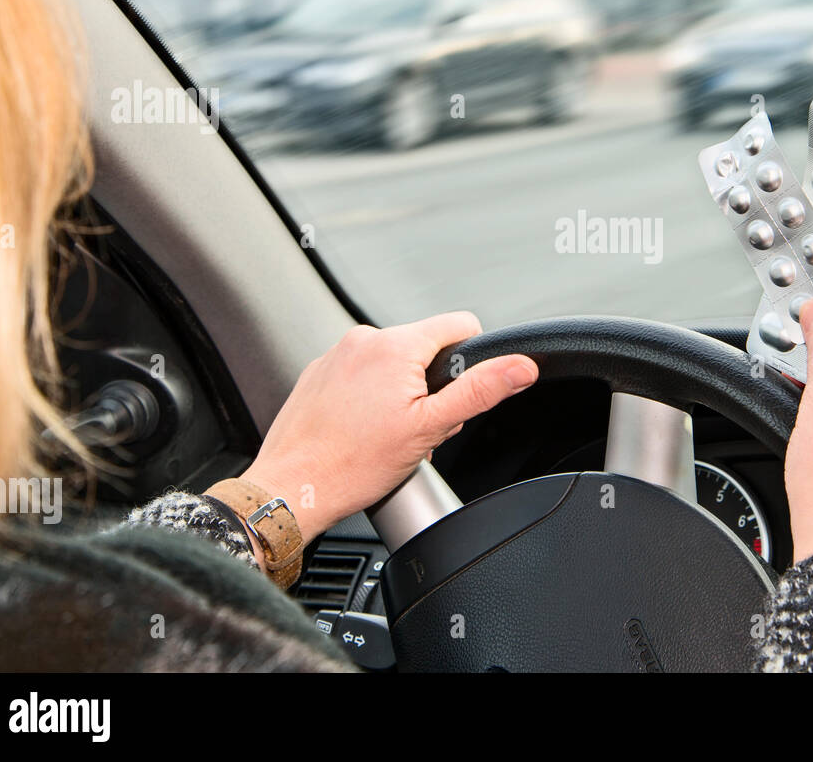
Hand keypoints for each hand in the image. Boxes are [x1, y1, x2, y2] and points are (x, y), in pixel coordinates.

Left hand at [237, 313, 537, 544]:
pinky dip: (370, 397)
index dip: (471, 360)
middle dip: (433, 385)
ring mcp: (337, 354)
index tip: (455, 395)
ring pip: (393, 363)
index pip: (461, 325)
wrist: (291, 487)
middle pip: (426, 348)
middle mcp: (364, 340)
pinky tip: (361, 430)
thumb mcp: (431, 428)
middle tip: (417, 427)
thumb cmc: (353, 465)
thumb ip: (480, 391)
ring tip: (386, 433)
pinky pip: (362, 374)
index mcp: (396, 345)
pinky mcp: (319, 372)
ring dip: (401, 392)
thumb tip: (520, 366)